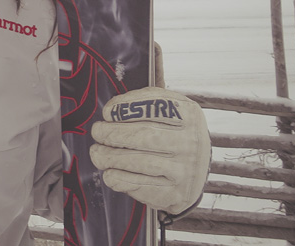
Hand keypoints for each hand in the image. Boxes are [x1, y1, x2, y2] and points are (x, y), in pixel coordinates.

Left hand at [90, 87, 210, 214]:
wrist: (196, 172)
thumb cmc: (174, 135)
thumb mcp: (171, 110)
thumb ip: (146, 101)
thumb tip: (116, 100)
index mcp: (189, 115)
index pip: (154, 106)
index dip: (124, 108)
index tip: (108, 112)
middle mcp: (190, 142)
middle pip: (142, 135)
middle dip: (111, 133)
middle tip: (97, 132)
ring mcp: (185, 170)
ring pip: (138, 162)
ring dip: (108, 157)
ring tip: (97, 153)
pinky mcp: (175, 194)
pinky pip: (139, 186)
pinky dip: (118, 179)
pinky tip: (110, 173)